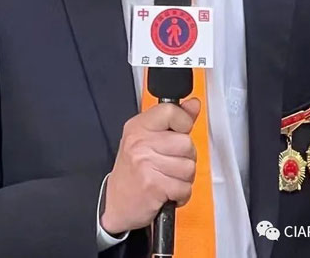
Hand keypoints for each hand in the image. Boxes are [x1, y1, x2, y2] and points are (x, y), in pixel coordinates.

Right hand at [100, 98, 199, 234]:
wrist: (116, 204)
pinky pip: (185, 188)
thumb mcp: (148, 137)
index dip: (183, 123)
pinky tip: (167, 191)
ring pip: (189, 167)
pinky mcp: (153, 187)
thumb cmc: (134, 170)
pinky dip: (181, 194)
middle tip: (170, 163)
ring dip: (184, 178)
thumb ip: (175, 119)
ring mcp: (145, 165)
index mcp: (139, 127)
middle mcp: (140, 143)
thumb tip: (194, 104)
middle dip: (185, 157)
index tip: (177, 133)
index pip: (171, 111)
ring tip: (168, 178)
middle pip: (186, 143)